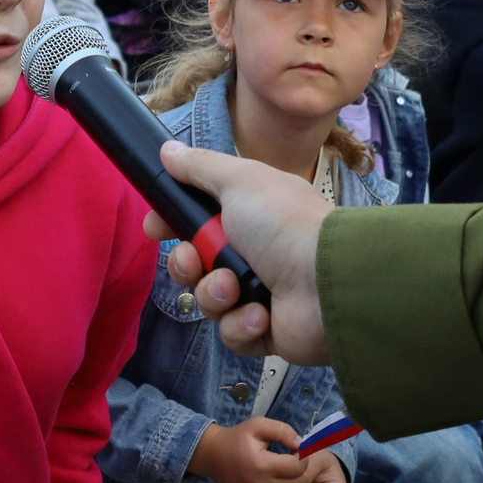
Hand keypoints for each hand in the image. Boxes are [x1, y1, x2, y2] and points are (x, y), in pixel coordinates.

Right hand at [151, 142, 331, 361]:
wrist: (328, 283)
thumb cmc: (284, 224)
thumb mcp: (240, 181)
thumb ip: (200, 167)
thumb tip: (167, 149)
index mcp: (248, 216)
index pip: (196, 221)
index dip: (172, 225)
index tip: (155, 228)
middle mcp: (252, 253)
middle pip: (194, 264)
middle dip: (187, 264)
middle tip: (196, 261)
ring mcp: (258, 293)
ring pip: (208, 300)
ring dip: (216, 294)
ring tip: (236, 288)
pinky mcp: (264, 330)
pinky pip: (231, 332)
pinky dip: (242, 324)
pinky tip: (261, 315)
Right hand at [189, 417, 312, 482]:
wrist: (212, 456)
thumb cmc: (237, 438)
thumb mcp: (258, 425)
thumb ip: (282, 431)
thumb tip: (301, 443)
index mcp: (262, 466)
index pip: (297, 467)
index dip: (303, 456)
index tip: (297, 448)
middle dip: (301, 469)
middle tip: (293, 457)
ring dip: (292, 480)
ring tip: (283, 467)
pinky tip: (272, 476)